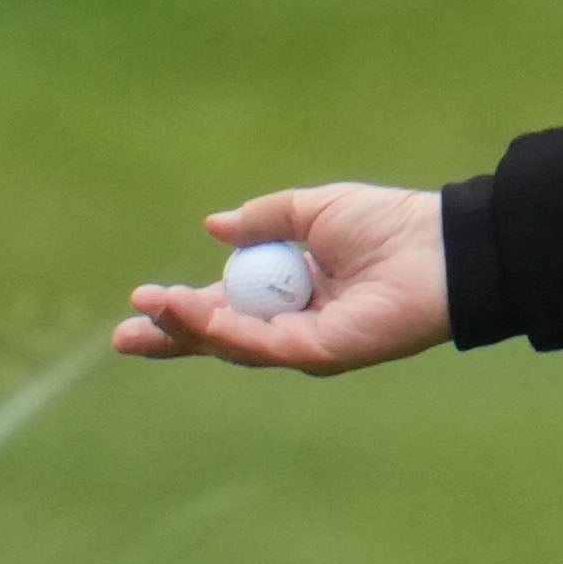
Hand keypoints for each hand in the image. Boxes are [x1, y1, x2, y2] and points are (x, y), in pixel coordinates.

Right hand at [115, 184, 451, 369]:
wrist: (438, 247)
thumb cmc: (388, 224)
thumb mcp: (311, 210)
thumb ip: (263, 221)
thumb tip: (215, 227)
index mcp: (290, 291)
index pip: (225, 307)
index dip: (182, 307)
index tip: (141, 299)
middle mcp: (294, 324)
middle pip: (219, 338)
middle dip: (170, 337)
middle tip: (124, 337)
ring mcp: (306, 344)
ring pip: (232, 344)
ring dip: (186, 328)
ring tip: (150, 309)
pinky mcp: (320, 353)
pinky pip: (260, 345)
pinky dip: (221, 330)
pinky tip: (187, 311)